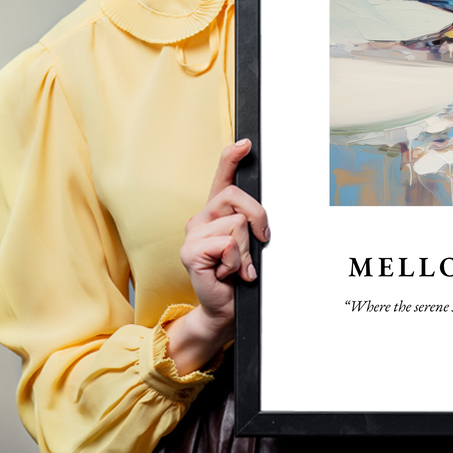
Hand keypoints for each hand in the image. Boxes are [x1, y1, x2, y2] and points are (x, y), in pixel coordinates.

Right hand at [165, 139, 269, 373]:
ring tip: (237, 266)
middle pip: (237, 197)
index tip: (246, 144)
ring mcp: (192, 234)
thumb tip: (262, 215)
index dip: (232, 158)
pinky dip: (236, 262)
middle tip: (259, 243)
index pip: (222, 177)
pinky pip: (227, 244)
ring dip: (246, 250)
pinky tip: (227, 274)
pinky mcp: (190, 252)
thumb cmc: (239, 275)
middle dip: (258, 219)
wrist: (225, 308)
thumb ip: (251, 223)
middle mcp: (201, 218)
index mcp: (216, 212)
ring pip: (237, 224)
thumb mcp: (250, 244)